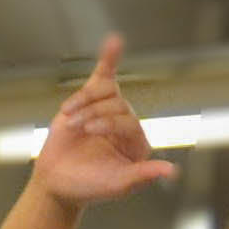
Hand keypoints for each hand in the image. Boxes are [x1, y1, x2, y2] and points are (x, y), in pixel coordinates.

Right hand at [31, 35, 179, 213]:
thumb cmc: (87, 186)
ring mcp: (109, 109)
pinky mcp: (92, 98)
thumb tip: (172, 171)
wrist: (56, 181)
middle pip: (116, 105)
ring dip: (84, 103)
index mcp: (137, 143)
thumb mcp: (116, 185)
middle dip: (94, 115)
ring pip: (103, 92)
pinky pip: (104, 74)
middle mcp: (127, 124)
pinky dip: (109, 57)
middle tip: (76, 129)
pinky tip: (114, 42)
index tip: (89, 131)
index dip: (109, 122)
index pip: (130, 122)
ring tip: (69, 120)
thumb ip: (142, 176)